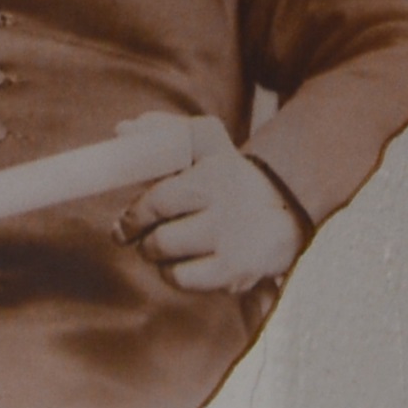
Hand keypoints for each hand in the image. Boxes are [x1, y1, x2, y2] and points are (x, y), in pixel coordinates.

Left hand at [116, 116, 308, 295]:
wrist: (284, 215)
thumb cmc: (229, 180)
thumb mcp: (207, 145)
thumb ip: (164, 132)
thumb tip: (122, 130)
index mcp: (214, 170)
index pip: (159, 201)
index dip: (135, 215)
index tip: (124, 220)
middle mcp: (224, 205)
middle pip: (159, 237)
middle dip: (138, 236)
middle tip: (136, 234)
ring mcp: (229, 241)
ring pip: (165, 255)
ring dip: (155, 253)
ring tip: (165, 243)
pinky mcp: (232, 271)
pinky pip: (180, 278)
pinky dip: (173, 273)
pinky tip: (182, 261)